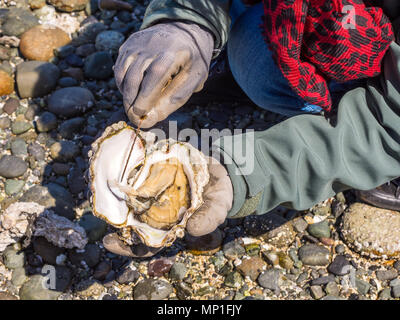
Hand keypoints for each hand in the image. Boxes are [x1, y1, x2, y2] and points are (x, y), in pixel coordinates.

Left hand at [103, 154, 232, 256]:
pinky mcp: (155, 173)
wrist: (220, 173)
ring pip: (130, 196)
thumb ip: (208, 220)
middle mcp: (155, 211)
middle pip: (130, 219)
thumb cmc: (217, 197)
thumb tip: (192, 230)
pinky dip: (129, 168)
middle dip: (113, 216)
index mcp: (167, 227)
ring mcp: (153, 192)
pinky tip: (119, 160)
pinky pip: (138, 173)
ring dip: (116, 191)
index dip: (127, 247)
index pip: (144, 243)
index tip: (109, 243)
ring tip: (103, 183)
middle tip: (98, 208)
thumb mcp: (217, 209)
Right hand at [114, 21, 213, 127]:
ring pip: (124, 71)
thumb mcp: (196, 77)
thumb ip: (178, 96)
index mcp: (174, 51)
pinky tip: (130, 94)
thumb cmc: (191, 59)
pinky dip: (122, 83)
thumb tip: (154, 117)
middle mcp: (153, 44)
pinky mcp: (129, 44)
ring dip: (125, 93)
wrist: (184, 28)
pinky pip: (120, 67)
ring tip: (132, 107)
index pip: (156, 74)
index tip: (142, 113)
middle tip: (134, 116)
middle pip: (135, 74)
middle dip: (132, 99)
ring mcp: (139, 43)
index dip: (146, 96)